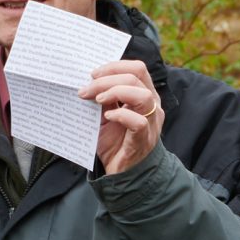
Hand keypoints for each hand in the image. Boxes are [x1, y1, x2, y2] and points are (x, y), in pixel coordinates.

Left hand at [81, 59, 163, 175]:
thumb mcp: (106, 114)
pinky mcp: (144, 139)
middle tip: (87, 89)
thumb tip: (90, 81)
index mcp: (145, 95)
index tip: (93, 74)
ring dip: (116, 92)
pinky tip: (108, 117)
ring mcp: (151, 122)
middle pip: (137, 76)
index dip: (114, 66)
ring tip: (97, 100)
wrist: (122, 173)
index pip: (137, 68)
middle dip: (108, 79)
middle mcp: (152, 106)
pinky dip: (121, 115)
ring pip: (143, 95)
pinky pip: (139, 122)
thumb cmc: (115, 142)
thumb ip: (104, 98)